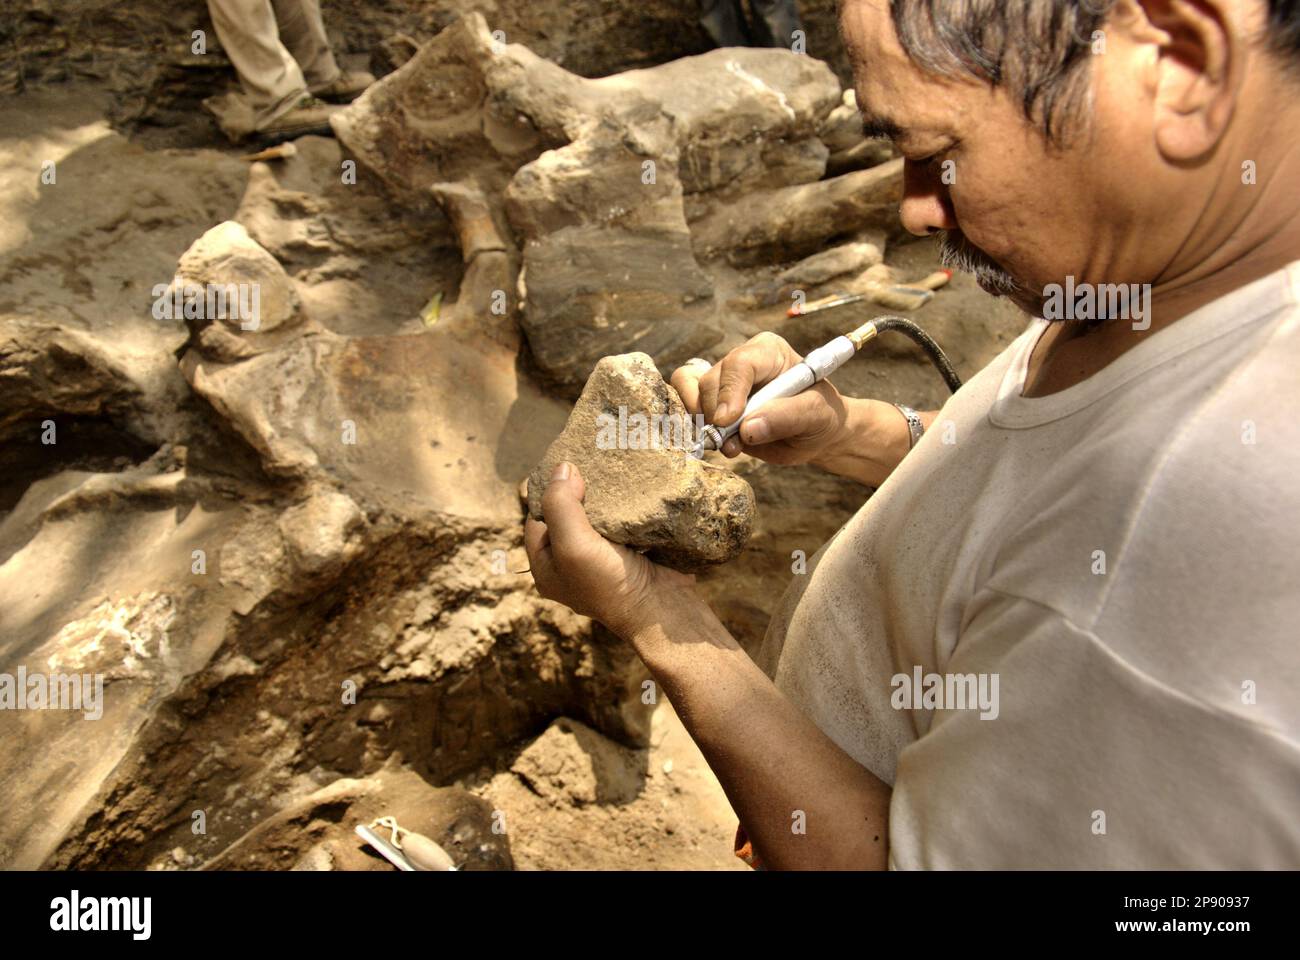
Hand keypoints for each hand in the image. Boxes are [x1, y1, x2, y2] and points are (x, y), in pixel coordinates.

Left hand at [524, 462, 700, 639]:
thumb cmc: (611, 582)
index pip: (537, 519)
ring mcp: (600, 561)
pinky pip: (620, 524)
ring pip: (594, 518)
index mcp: (547, 567)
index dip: (548, 493)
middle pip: (565, 517)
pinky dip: (624, 507)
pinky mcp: (629, 554)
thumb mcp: (573, 544)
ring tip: (610, 469)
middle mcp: (570, 565)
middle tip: (591, 462)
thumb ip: (560, 506)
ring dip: (603, 497)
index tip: (569, 467)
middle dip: (577, 491)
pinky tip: (631, 488)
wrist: (663, 610)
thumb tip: (562, 468)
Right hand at [671, 332, 850, 464]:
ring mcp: (723, 383)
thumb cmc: (820, 417)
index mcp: (768, 352)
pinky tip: (713, 439)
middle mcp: (741, 362)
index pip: (739, 363)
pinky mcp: (711, 403)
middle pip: (710, 380)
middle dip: (716, 415)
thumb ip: (786, 417)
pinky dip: (691, 423)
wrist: (813, 435)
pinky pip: (685, 403)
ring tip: (727, 445)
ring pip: (691, 390)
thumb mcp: (817, 415)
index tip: (728, 421)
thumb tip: (747, 429)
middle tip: (732, 444)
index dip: (729, 392)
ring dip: (701, 421)